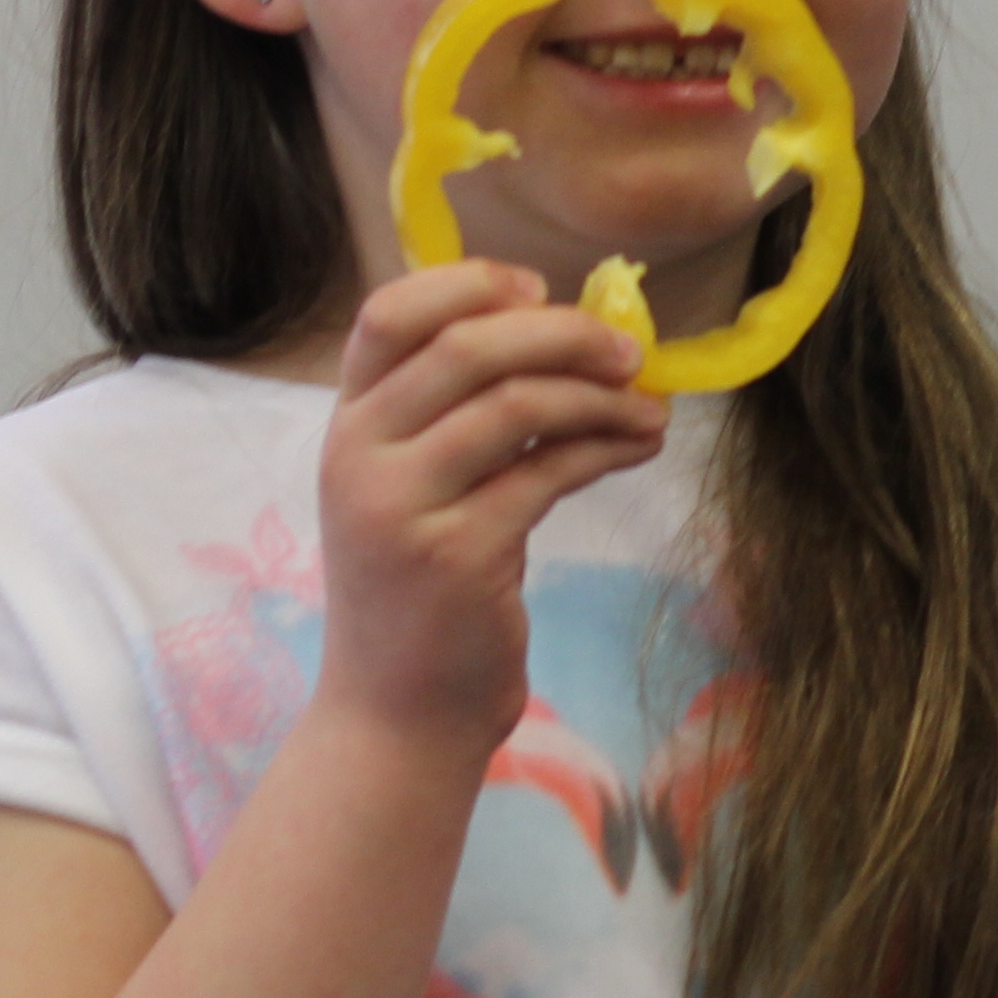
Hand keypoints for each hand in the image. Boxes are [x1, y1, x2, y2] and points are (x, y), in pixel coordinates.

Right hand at [313, 260, 664, 765]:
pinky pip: (548, 472)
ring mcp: (401, 506)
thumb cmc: (419, 593)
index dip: (467, 283)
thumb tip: (570, 337)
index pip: (387, 315)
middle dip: (564, 333)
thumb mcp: (415, 491)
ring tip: (651, 409)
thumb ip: (460, 418)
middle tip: (630, 349)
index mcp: (346, 426)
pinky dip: (607, 448)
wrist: (397, 714)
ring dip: (602, 396)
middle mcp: (359, 455)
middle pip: (466, 346)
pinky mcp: (458, 555)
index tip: (539, 287)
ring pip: (517, 404)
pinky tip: (639, 446)